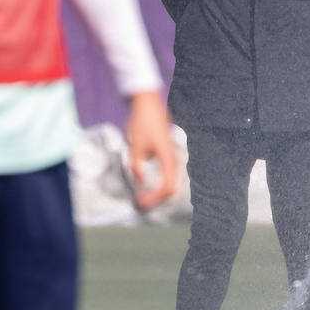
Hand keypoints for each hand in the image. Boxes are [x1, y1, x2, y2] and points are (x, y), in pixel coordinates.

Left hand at [123, 91, 179, 210]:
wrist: (148, 105)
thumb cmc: (143, 123)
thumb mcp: (136, 145)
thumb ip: (137, 165)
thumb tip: (140, 180)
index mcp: (168, 159)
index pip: (167, 188)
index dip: (154, 199)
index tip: (139, 202)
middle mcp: (173, 160)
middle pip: (171, 189)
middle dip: (156, 200)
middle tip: (140, 204)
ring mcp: (171, 158)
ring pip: (171, 184)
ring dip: (157, 194)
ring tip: (142, 198)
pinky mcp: (167, 155)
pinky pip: (168, 177)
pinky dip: (159, 186)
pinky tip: (147, 187)